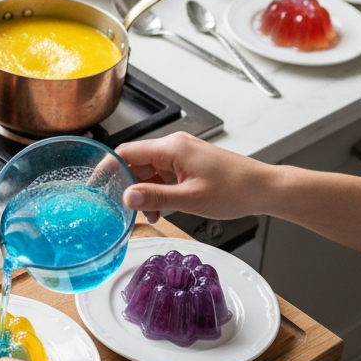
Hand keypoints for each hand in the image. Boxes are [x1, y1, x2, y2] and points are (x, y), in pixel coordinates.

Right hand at [115, 132, 275, 223]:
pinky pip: (163, 175)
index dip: (108, 169)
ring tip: (152, 215)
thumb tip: (127, 197)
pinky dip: (159, 191)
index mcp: (171, 148)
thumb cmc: (235, 190)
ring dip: (145, 192)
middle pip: (136, 162)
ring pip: (150, 171)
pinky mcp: (188, 164)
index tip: (96, 185)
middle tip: (124, 209)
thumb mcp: (190, 199)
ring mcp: (182, 155)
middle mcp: (174, 146)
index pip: (126, 153)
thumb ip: (155, 197)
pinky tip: (163, 209)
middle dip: (129, 186)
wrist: (264, 189)